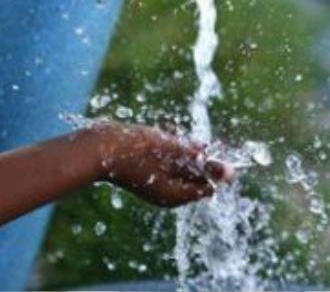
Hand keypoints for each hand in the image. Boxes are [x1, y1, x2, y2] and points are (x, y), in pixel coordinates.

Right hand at [85, 121, 233, 207]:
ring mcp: (155, 182)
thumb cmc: (136, 151)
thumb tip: (231, 172)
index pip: (208, 185)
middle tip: (177, 141)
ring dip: (179, 146)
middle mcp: (167, 193)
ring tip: (165, 136)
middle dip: (192, 154)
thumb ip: (203, 163)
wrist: (98, 147)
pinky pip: (166, 157)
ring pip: (181, 161)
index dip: (212, 166)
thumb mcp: (174, 153)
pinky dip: (167, 144)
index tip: (200, 148)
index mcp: (176, 196)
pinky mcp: (146, 170)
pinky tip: (158, 133)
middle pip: (195, 172)